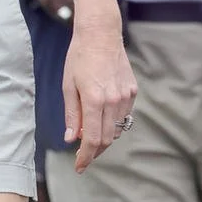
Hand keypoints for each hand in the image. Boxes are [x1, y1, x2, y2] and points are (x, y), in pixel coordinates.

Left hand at [63, 21, 137, 170]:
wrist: (101, 34)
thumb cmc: (80, 57)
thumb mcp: (68, 86)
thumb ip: (72, 115)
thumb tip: (71, 139)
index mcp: (94, 100)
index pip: (92, 140)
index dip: (85, 157)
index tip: (79, 167)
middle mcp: (113, 100)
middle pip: (107, 139)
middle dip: (95, 151)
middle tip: (83, 156)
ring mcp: (126, 96)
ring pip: (117, 128)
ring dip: (105, 136)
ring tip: (90, 134)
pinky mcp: (132, 90)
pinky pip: (124, 115)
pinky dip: (113, 121)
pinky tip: (102, 115)